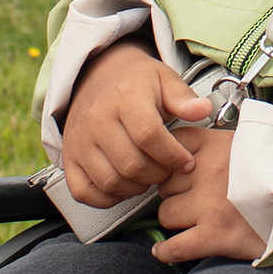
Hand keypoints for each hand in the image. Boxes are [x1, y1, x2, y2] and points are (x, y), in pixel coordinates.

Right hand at [59, 42, 203, 205]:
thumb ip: (184, 98)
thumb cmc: (135, 82)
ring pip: (110, 181)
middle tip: (167, 170)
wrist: (98, 75)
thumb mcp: (164, 79)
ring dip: (136, 187)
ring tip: (148, 175)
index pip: (149, 136)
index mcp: (124, 97)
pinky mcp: (69, 157)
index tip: (186, 161)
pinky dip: (106, 198)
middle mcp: (97, 120)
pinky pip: (84, 192)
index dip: (173, 155)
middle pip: (131, 164)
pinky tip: (123, 185)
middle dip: (158, 174)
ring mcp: (79, 141)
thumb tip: (203, 110)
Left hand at [154, 123, 263, 265]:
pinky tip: (165, 250)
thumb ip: (222, 145)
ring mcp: (209, 205)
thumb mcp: (252, 143)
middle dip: (176, 192)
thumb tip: (197, 152)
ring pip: (167, 214)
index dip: (172, 161)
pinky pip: (174, 247)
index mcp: (216, 146)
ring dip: (177, 220)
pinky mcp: (215, 235)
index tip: (177, 171)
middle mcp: (208, 172)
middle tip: (192, 198)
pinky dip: (166, 251)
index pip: (173, 146)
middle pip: (166, 183)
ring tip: (192, 222)